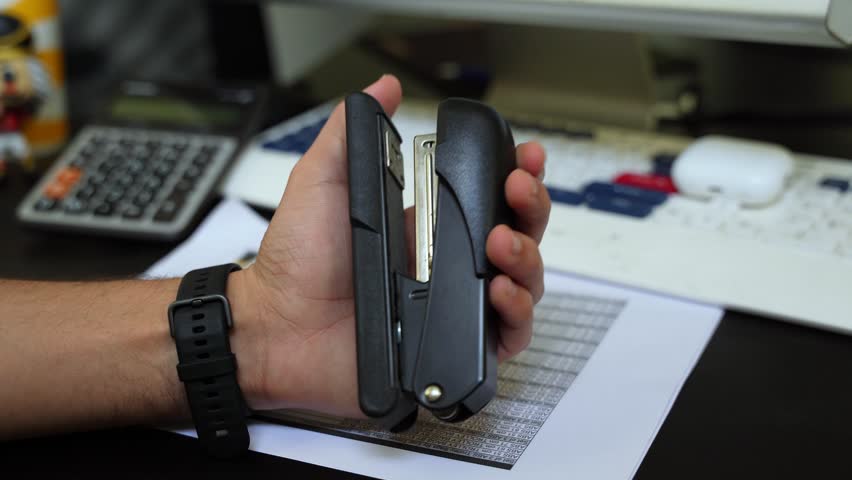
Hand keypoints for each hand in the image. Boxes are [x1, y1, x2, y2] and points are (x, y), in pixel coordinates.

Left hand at [233, 75, 550, 416]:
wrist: (277, 326)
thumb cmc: (296, 260)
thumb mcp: (323, 180)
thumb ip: (353, 133)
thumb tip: (382, 89)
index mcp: (426, 228)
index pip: (489, 199)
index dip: (516, 177)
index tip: (524, 157)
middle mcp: (447, 267)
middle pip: (519, 235)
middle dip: (531, 206)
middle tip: (515, 190)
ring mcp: (452, 307)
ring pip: (524, 282)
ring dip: (528, 256)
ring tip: (500, 243)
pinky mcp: (451, 347)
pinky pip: (507, 335)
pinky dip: (517, 313)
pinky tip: (499, 291)